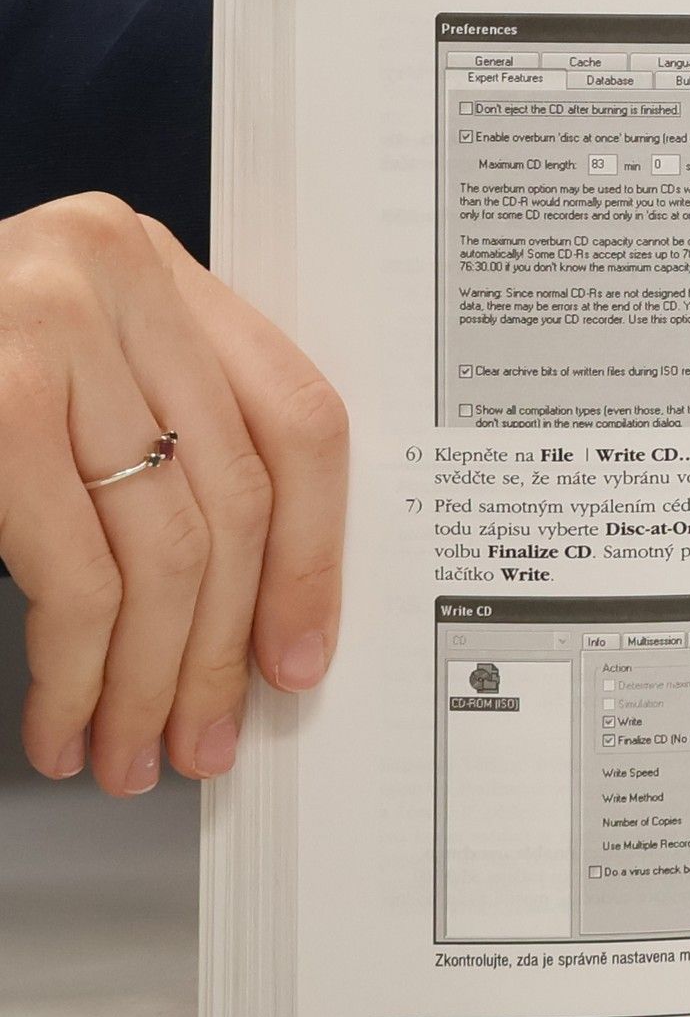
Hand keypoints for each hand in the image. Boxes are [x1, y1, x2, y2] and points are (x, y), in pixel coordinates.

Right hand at [0, 194, 347, 792]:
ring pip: (166, 551)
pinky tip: (63, 721)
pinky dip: (77, 673)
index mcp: (154, 266)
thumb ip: (161, 446)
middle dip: (220, 650)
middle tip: (202, 737)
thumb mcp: (70, 377)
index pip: (297, 422)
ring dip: (149, 681)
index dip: (312, 558)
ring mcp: (49, 325)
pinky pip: (78, 575)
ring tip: (128, 750)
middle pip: (234, 502)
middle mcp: (113, 274)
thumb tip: (256, 622)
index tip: (299, 657)